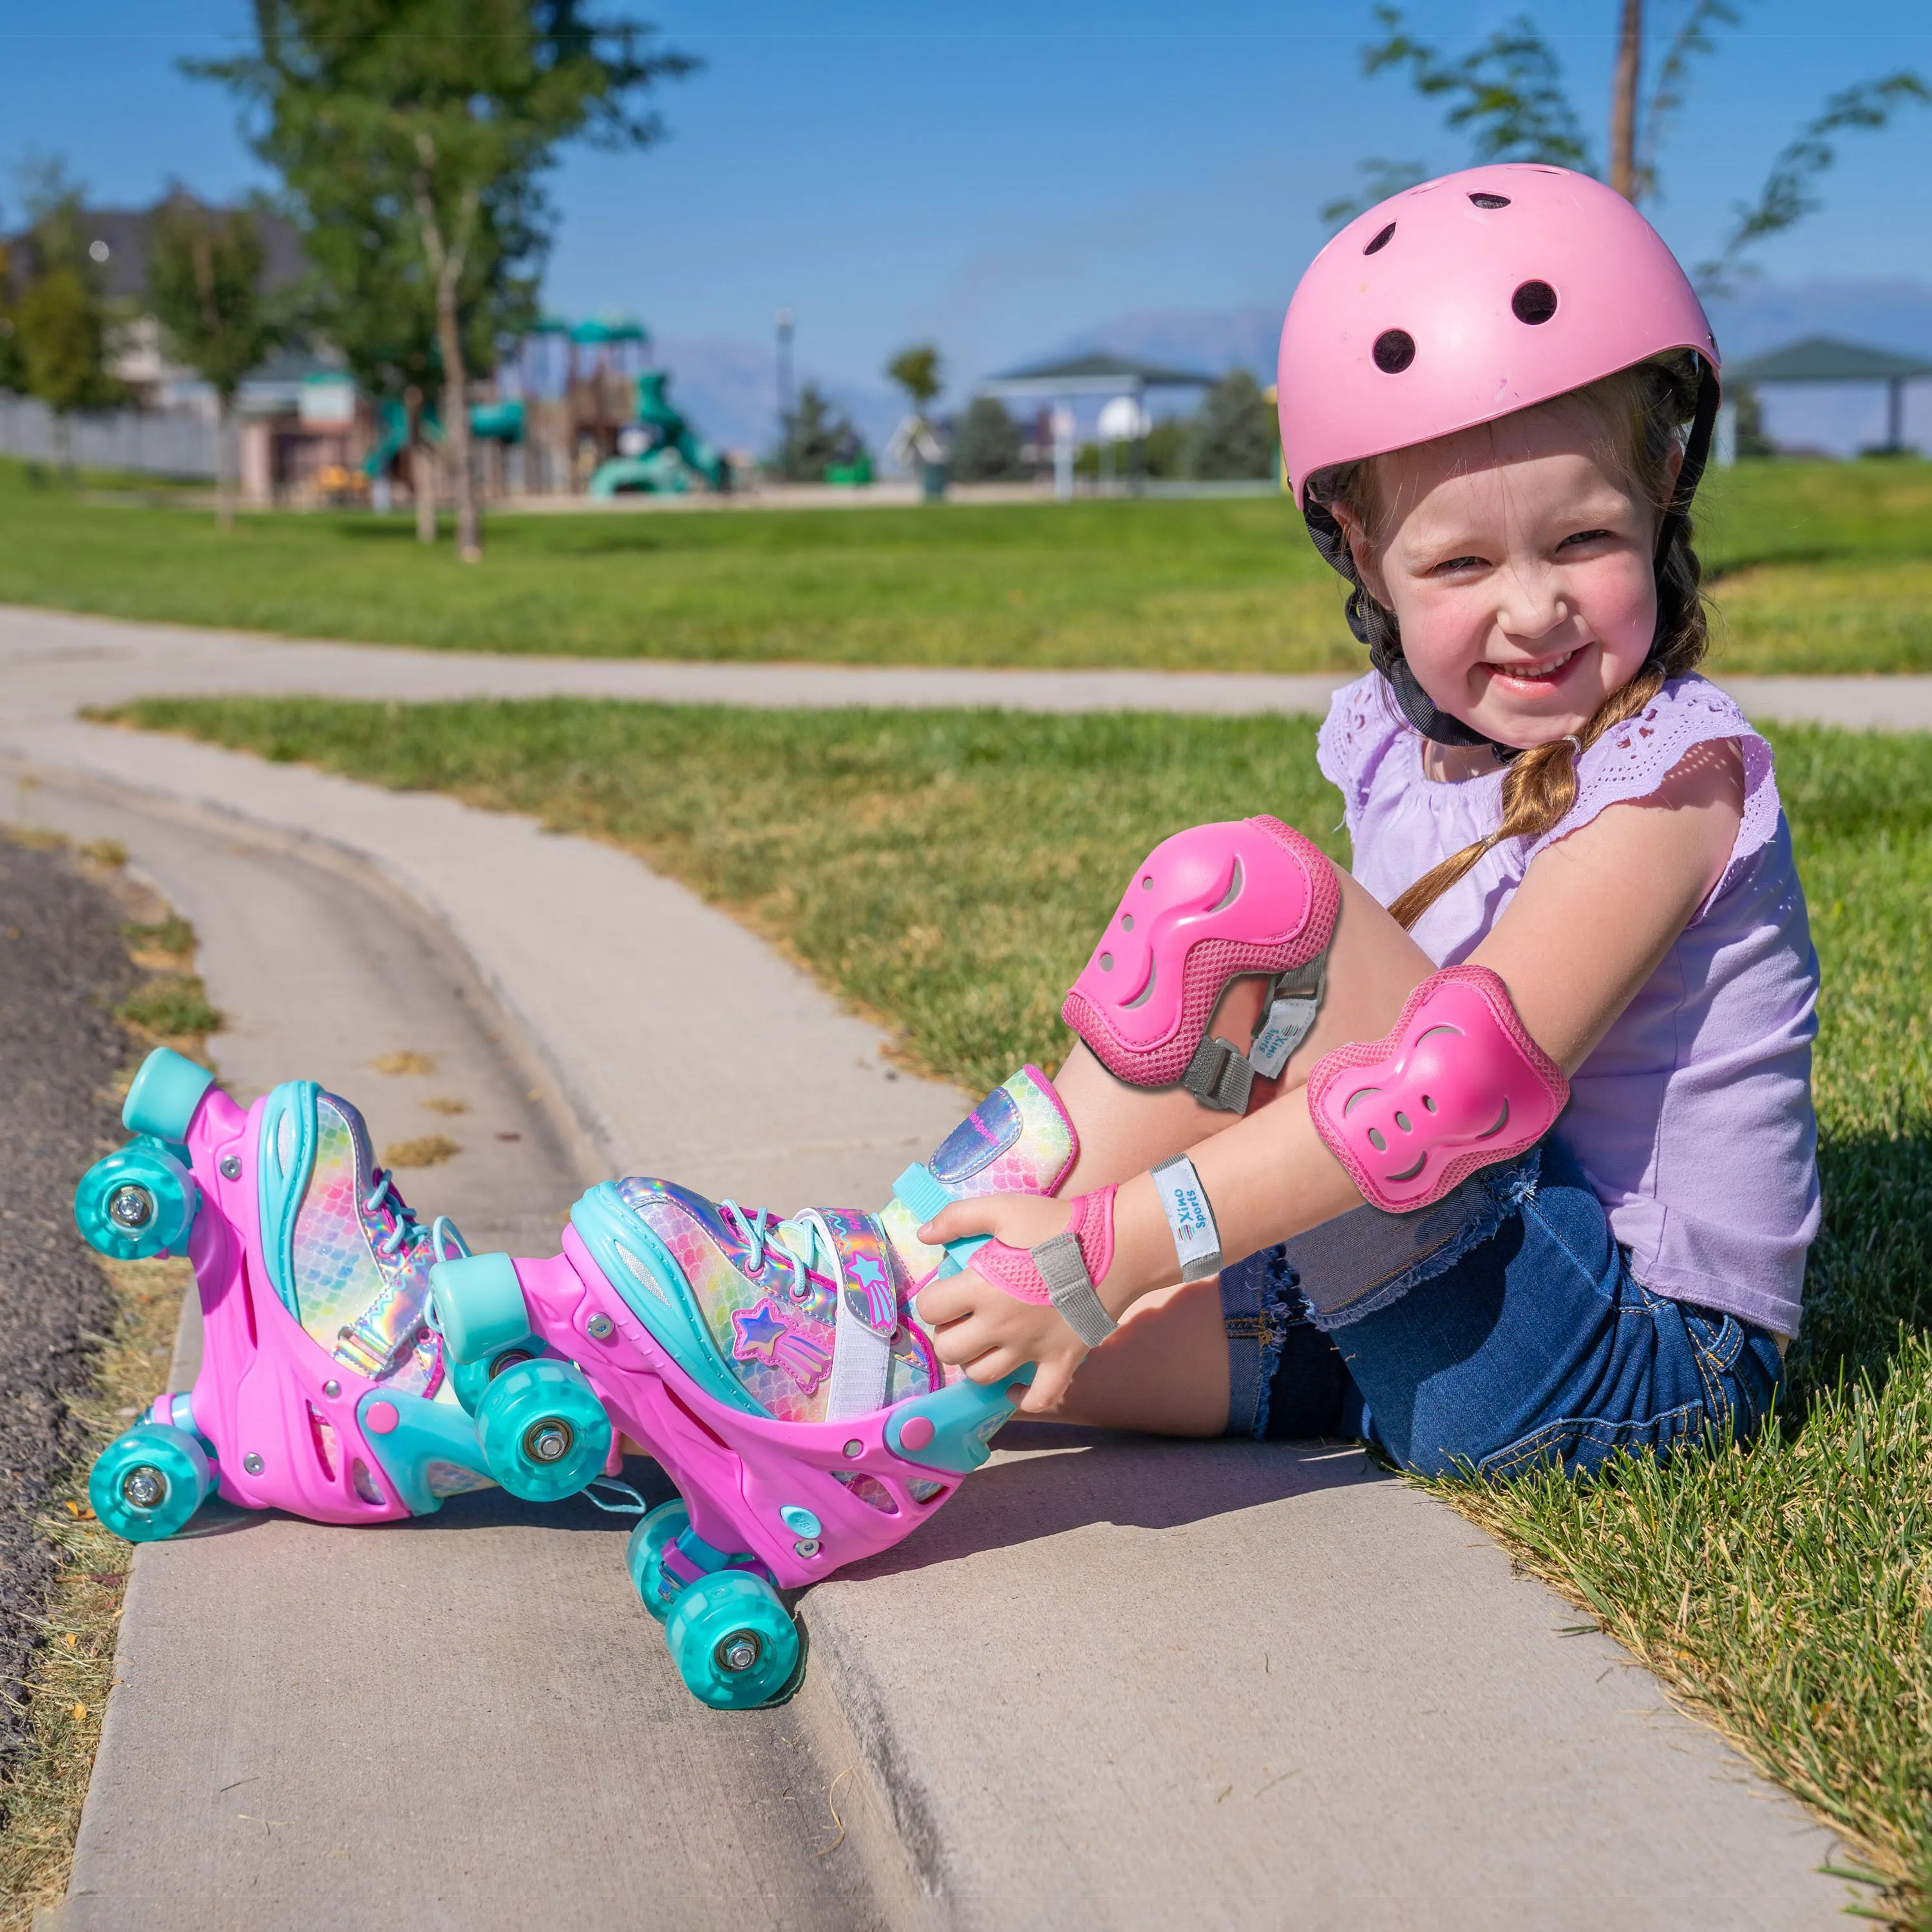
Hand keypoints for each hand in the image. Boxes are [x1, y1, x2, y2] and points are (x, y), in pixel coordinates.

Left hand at [915, 1193, 1089, 1410]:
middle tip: (963, 1317)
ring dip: (975, 1361)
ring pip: (982, 1376)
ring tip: (984, 1342)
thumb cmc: (1057, 1225)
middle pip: (950, 1350)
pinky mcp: (1061, 1362)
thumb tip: (924, 1235)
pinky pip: (1036, 1399)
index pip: (931, 1309)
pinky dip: (1020, 1398)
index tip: (948, 1290)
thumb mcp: (1004, 1208)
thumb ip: (958, 1217)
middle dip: (949, 1334)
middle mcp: (1001, 1326)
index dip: (934, 1300)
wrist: (1116, 1246)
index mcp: (981, 1289)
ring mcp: (1031, 1350)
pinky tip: (1013, 1385)